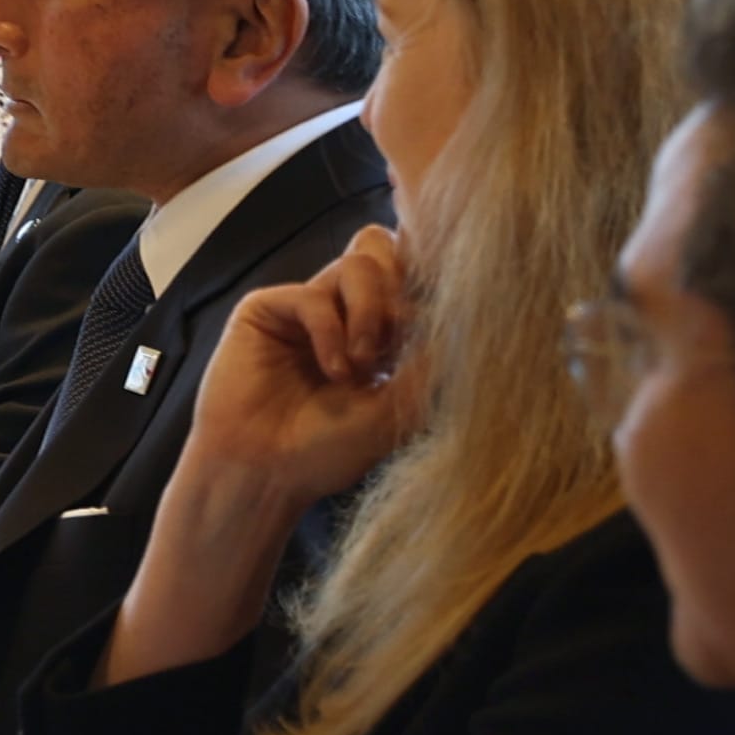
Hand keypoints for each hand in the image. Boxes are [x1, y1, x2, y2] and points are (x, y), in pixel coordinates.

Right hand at [108, 225, 423, 681]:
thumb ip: (438, 357)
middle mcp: (340, 315)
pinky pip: (313, 288)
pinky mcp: (261, 312)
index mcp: (375, 335)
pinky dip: (337, 325)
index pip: (418, 276)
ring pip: (363, 259)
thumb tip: (474, 303)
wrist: (260, 485)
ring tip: (365, 364)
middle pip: (395, 249)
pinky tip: (336, 368)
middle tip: (397, 352)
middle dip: (409, 291)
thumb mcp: (404, 409)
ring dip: (377, 310)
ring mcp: (300, 310)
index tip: (436, 333)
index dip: (436, 282)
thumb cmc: (325, 462)